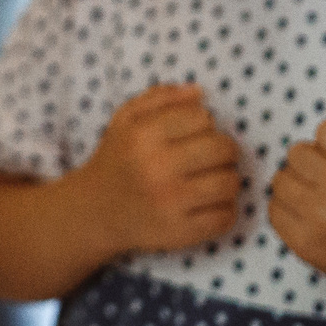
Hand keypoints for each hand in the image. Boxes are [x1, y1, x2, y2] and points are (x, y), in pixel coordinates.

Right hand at [73, 85, 243, 253]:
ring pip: (230, 183)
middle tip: (209, 157)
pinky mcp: (181, 233)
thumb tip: (199, 92)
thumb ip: (161, 97)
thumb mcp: (126, 119)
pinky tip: (207, 204)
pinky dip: (224, 210)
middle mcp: (157, 169)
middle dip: (222, 150)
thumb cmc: (118, 159)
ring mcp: (170, 204)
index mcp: (144, 136)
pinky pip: (226, 217)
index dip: (203, 124)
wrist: (96, 211)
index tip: (193, 134)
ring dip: (226, 179)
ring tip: (210, 180)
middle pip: (223, 148)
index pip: (203, 117)